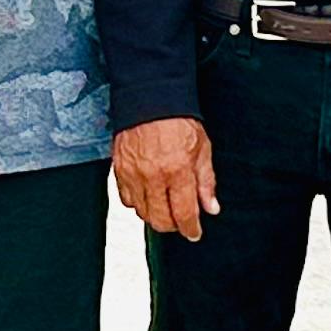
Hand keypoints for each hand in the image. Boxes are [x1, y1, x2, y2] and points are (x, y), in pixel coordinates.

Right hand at [113, 116, 218, 240]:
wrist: (150, 98)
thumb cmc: (178, 120)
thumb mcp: (202, 149)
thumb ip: (206, 182)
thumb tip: (211, 208)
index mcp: (177, 170)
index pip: (184, 214)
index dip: (190, 229)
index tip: (194, 233)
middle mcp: (153, 176)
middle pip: (160, 220)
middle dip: (172, 226)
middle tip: (180, 220)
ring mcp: (133, 174)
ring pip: (142, 213)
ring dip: (155, 215)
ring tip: (165, 205)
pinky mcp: (119, 170)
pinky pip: (126, 199)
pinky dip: (138, 203)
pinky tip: (148, 195)